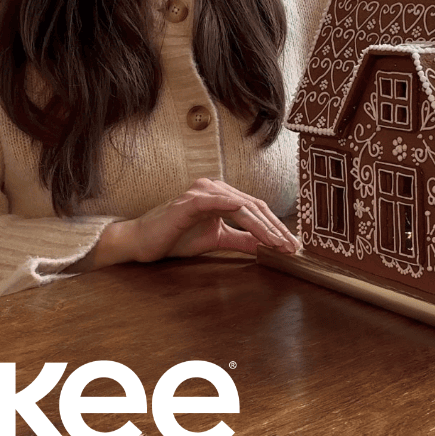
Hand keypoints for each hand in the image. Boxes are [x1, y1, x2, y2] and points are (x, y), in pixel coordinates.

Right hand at [78, 179, 299, 270]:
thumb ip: (241, 239)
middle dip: (275, 228)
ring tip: (278, 243)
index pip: (256, 210)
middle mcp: (215, 188)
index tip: (291, 246)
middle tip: (292, 247)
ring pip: (242, 206)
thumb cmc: (175, 238)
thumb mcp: (216, 240)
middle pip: (254, 206)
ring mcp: (203, 192)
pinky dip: (237, 210)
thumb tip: (267, 246)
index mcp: (222, 195)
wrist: (142, 242)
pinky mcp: (191, 201)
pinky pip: (218, 203)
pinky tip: (253, 221)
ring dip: (263, 225)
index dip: (275, 227)